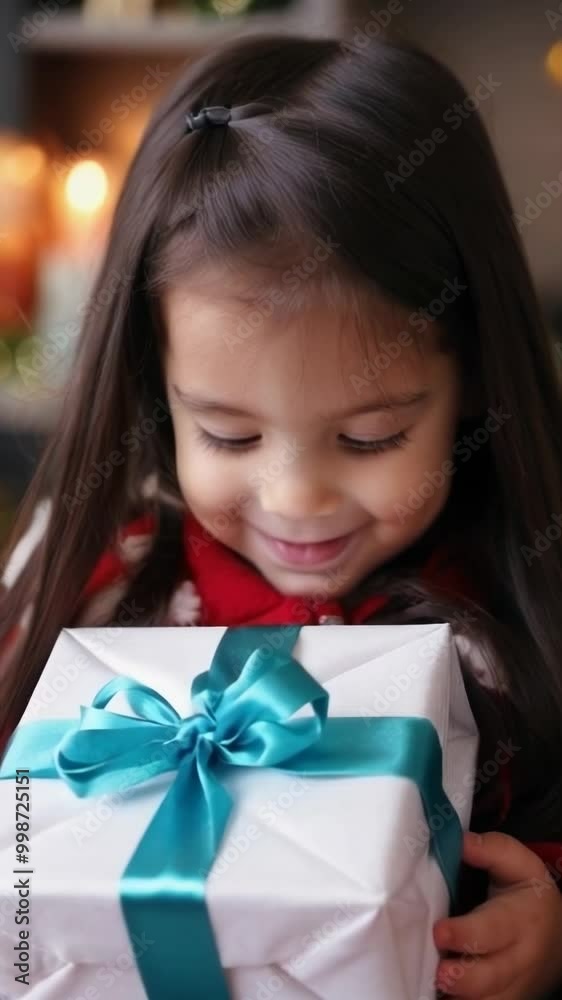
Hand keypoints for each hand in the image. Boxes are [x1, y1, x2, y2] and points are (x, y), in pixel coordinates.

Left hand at [433, 831, 561, 998]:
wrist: (558, 937)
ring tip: (437, 989)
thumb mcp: (519, 864)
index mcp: (520, 919)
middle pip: (492, 975)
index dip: (466, 933)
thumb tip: (459, 842)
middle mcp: (519, 958)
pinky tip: (441, 998)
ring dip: (463, 998)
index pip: (493, 929)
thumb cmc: (529, 896)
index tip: (439, 931)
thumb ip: (490, 849)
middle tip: (439, 972)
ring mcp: (514, 986)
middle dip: (464, 978)